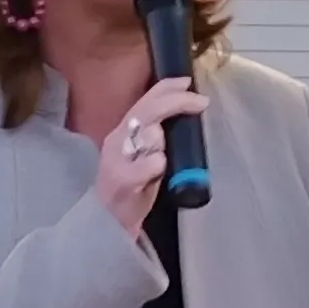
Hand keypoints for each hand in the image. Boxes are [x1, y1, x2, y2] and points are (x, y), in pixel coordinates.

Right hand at [89, 78, 205, 233]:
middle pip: (148, 110)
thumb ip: (156, 136)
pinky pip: (150, 163)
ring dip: (162, 141)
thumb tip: (182, 113)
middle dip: (177, 102)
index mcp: (122, 132)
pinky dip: (157, 164)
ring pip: (149, 133)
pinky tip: (157, 172)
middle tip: (201, 102)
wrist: (107, 225)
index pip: (144, 101)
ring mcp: (117, 160)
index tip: (189, 82)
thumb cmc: (131, 190)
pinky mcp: (122, 180)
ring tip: (160, 161)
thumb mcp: (143, 157)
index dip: (167, 88)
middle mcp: (117, 140)